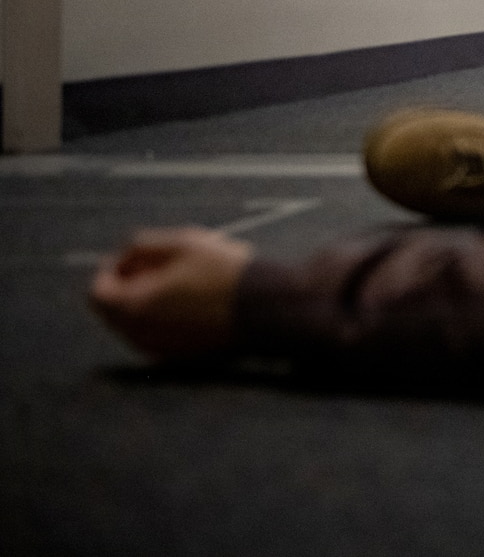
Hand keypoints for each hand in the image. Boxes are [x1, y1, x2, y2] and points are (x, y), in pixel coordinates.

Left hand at [90, 227, 251, 360]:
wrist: (268, 308)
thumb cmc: (226, 273)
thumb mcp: (183, 242)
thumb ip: (142, 245)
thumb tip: (124, 257)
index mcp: (132, 308)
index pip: (98, 292)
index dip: (112, 269)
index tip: (134, 258)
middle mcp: (140, 336)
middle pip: (116, 311)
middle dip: (130, 286)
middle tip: (160, 267)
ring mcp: (161, 351)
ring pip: (138, 325)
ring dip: (148, 303)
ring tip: (183, 282)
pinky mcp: (182, 358)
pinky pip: (160, 337)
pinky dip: (166, 320)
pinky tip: (196, 302)